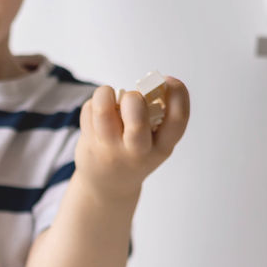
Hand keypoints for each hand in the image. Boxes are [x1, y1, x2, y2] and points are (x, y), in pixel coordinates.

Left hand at [75, 78, 189, 199]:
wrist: (108, 186)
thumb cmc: (136, 154)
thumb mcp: (156, 143)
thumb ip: (158, 117)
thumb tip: (148, 83)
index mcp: (162, 147)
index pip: (177, 118)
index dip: (177, 93)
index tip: (168, 80)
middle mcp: (137, 151)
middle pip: (137, 119)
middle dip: (134, 98)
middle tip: (132, 98)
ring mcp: (111, 149)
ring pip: (103, 111)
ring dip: (105, 94)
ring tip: (108, 95)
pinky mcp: (89, 144)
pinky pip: (89, 110)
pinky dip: (93, 103)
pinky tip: (98, 113)